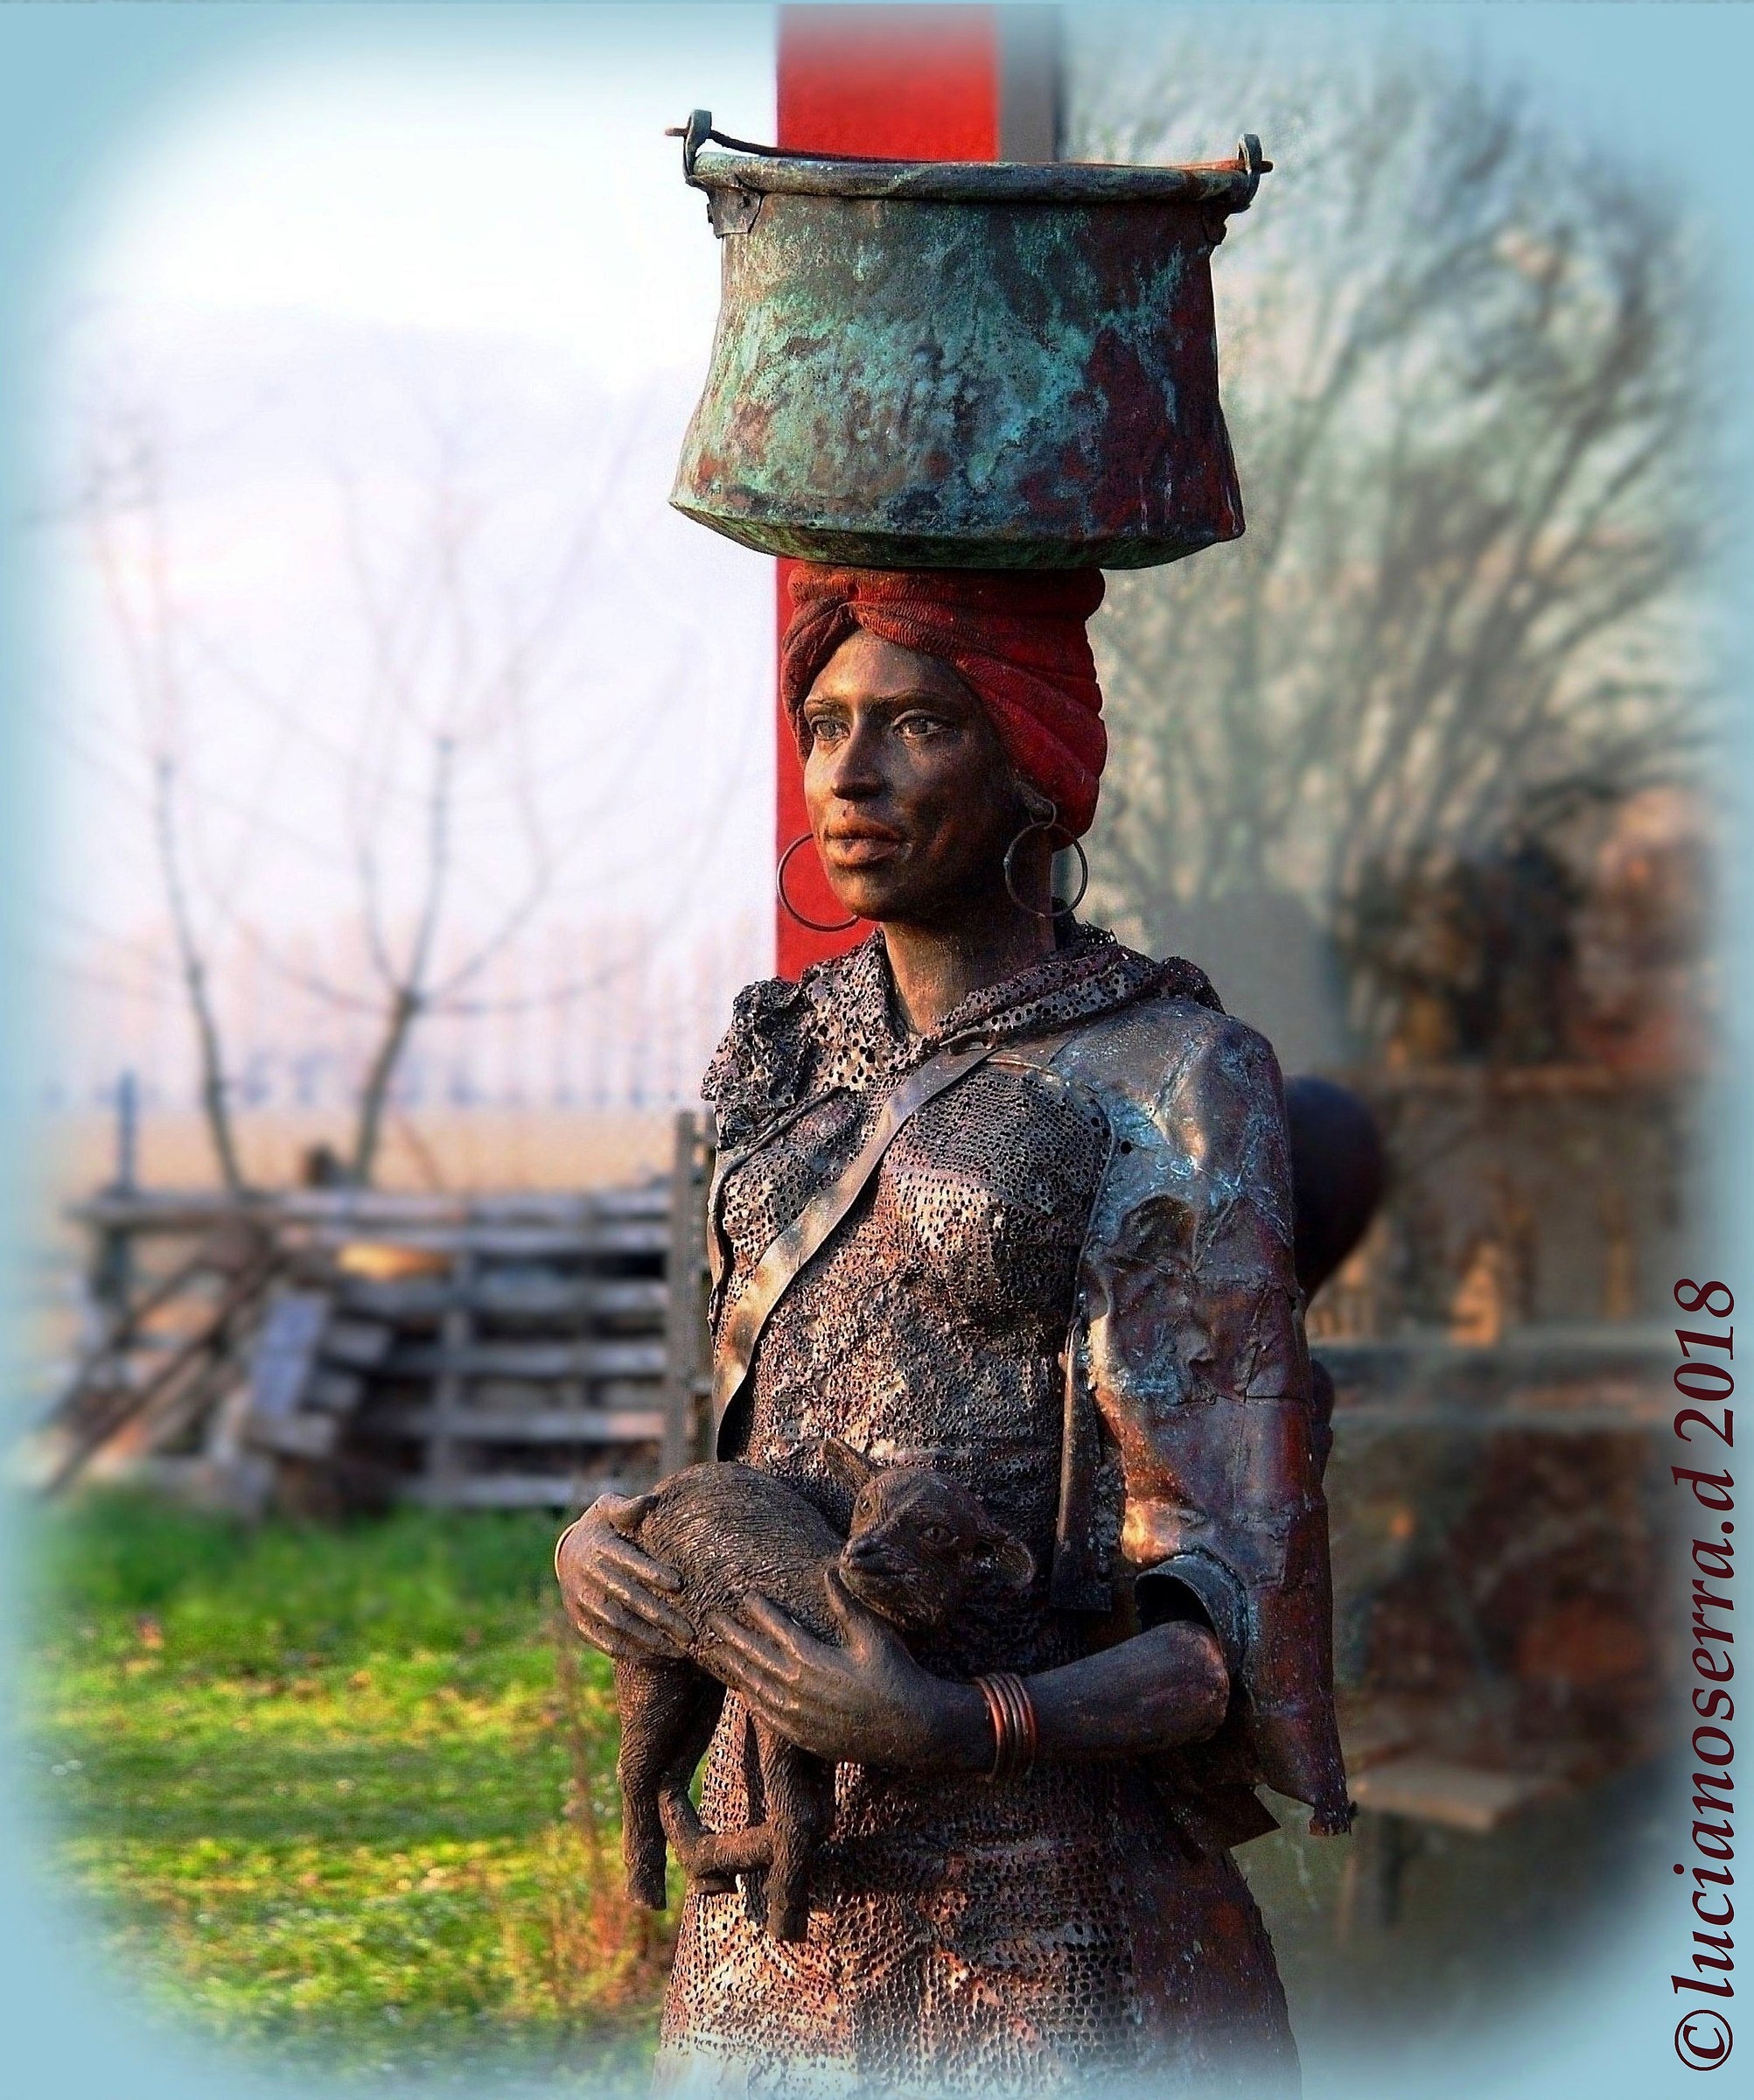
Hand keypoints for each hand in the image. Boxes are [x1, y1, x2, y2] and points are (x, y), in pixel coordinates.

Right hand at [555, 1493, 693, 1661]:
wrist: (567, 1553)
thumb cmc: (602, 1528)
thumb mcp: (608, 1509)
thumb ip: (628, 1508)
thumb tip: (651, 1500)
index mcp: (597, 1547)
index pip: (627, 1561)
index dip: (651, 1572)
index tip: (679, 1584)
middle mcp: (586, 1576)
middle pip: (626, 1598)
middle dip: (659, 1615)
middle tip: (689, 1630)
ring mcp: (580, 1602)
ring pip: (617, 1624)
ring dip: (648, 1639)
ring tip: (679, 1650)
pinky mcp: (579, 1622)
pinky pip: (604, 1641)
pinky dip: (630, 1651)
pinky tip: (656, 1656)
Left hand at [703, 1572, 988, 1772]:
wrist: (911, 1728)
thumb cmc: (896, 1674)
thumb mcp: (873, 1634)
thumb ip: (846, 1605)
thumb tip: (829, 1571)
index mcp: (813, 1659)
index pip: (777, 1629)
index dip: (759, 1611)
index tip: (744, 1595)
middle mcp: (799, 1688)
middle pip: (756, 1657)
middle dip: (732, 1636)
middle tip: (711, 1619)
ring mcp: (799, 1716)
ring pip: (756, 1687)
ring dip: (736, 1667)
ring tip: (717, 1652)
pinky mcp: (805, 1737)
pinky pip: (768, 1717)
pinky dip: (752, 1701)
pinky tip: (744, 1692)